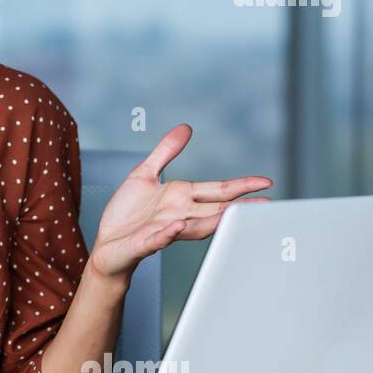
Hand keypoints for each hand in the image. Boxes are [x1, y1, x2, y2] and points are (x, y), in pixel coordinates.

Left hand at [88, 124, 271, 280]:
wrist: (107, 244)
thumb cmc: (127, 214)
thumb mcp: (145, 174)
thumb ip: (165, 152)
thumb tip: (185, 128)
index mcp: (181, 198)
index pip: (218, 190)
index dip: (241, 186)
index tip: (265, 182)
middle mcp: (179, 215)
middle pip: (215, 210)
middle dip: (238, 207)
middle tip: (265, 206)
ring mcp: (164, 230)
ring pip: (195, 227)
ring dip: (212, 221)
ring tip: (233, 213)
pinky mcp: (144, 243)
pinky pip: (158, 239)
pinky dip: (167, 234)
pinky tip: (177, 226)